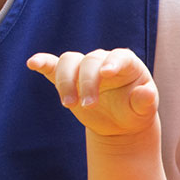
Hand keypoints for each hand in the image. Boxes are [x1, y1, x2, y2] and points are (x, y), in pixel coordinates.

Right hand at [27, 49, 158, 139]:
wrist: (119, 123)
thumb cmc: (135, 112)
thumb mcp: (144, 110)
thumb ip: (145, 101)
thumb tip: (146, 94)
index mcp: (127, 64)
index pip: (119, 56)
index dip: (112, 63)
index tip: (106, 73)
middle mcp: (104, 60)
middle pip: (90, 61)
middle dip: (87, 82)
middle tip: (89, 106)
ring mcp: (84, 68)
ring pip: (69, 61)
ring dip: (66, 81)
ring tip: (69, 104)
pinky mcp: (68, 78)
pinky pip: (53, 66)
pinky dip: (43, 63)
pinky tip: (32, 63)